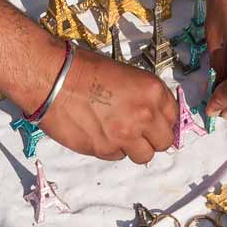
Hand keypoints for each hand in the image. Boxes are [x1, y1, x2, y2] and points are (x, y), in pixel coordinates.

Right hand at [39, 46, 177, 162]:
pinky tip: (98, 133)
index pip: (173, 117)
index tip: (154, 123)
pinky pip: (118, 156)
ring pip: (144, 156)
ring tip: (118, 135)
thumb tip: (152, 116)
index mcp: (152, 91)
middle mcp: (144, 115)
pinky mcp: (105, 149)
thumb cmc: (84, 70)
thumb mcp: (126, 75)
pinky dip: (111, 149)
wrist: (53, 79)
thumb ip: (143, 98)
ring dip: (134, 148)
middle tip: (138, 133)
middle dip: (152, 139)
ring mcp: (126, 135)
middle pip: (164, 142)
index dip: (162, 121)